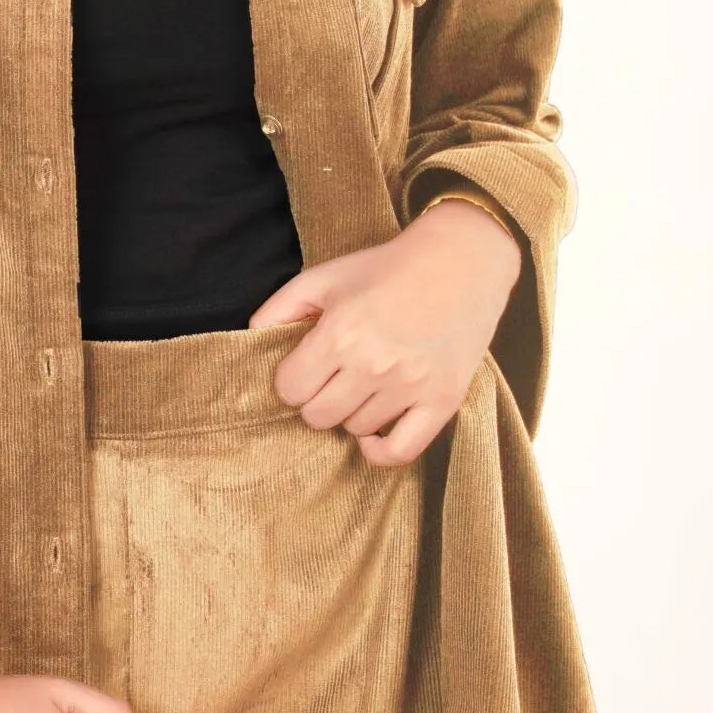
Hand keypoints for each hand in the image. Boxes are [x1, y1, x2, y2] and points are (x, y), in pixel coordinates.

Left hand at [248, 197, 522, 465]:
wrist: (460, 260)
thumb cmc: (386, 267)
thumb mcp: (324, 276)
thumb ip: (279, 307)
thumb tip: (252, 340)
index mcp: (340, 332)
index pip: (290, 389)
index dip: (293, 379)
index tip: (306, 367)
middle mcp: (374, 364)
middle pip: (318, 416)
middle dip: (317, 398)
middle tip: (333, 376)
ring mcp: (410, 385)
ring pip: (356, 429)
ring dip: (352, 412)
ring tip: (365, 382)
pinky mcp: (443, 400)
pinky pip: (401, 451)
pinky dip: (381, 451)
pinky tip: (373, 436)